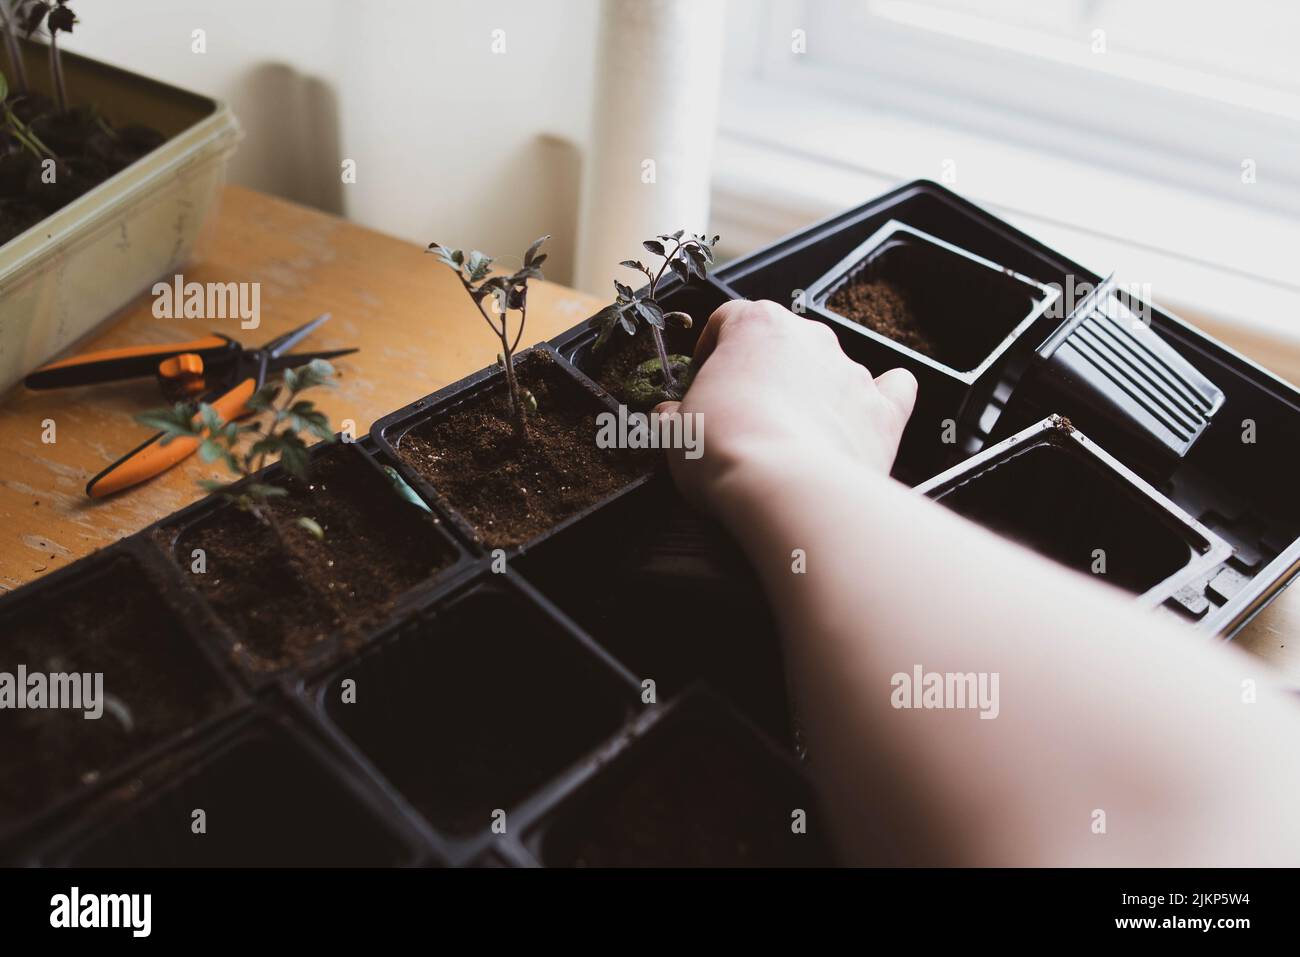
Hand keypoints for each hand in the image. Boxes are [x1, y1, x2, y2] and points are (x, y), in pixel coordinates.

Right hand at [655, 299, 916, 520]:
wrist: (786, 487)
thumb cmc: (724, 449)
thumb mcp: (675, 430)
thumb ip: (675, 413)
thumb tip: (670, 416)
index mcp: (754, 326)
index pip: (728, 319)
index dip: (713, 348)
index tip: (705, 378)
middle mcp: (809, 336)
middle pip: (783, 341)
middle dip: (765, 370)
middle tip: (744, 412)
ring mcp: (851, 371)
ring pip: (831, 368)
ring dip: (813, 391)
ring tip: (793, 434)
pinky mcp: (882, 411)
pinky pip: (892, 390)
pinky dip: (880, 399)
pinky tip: (867, 416)